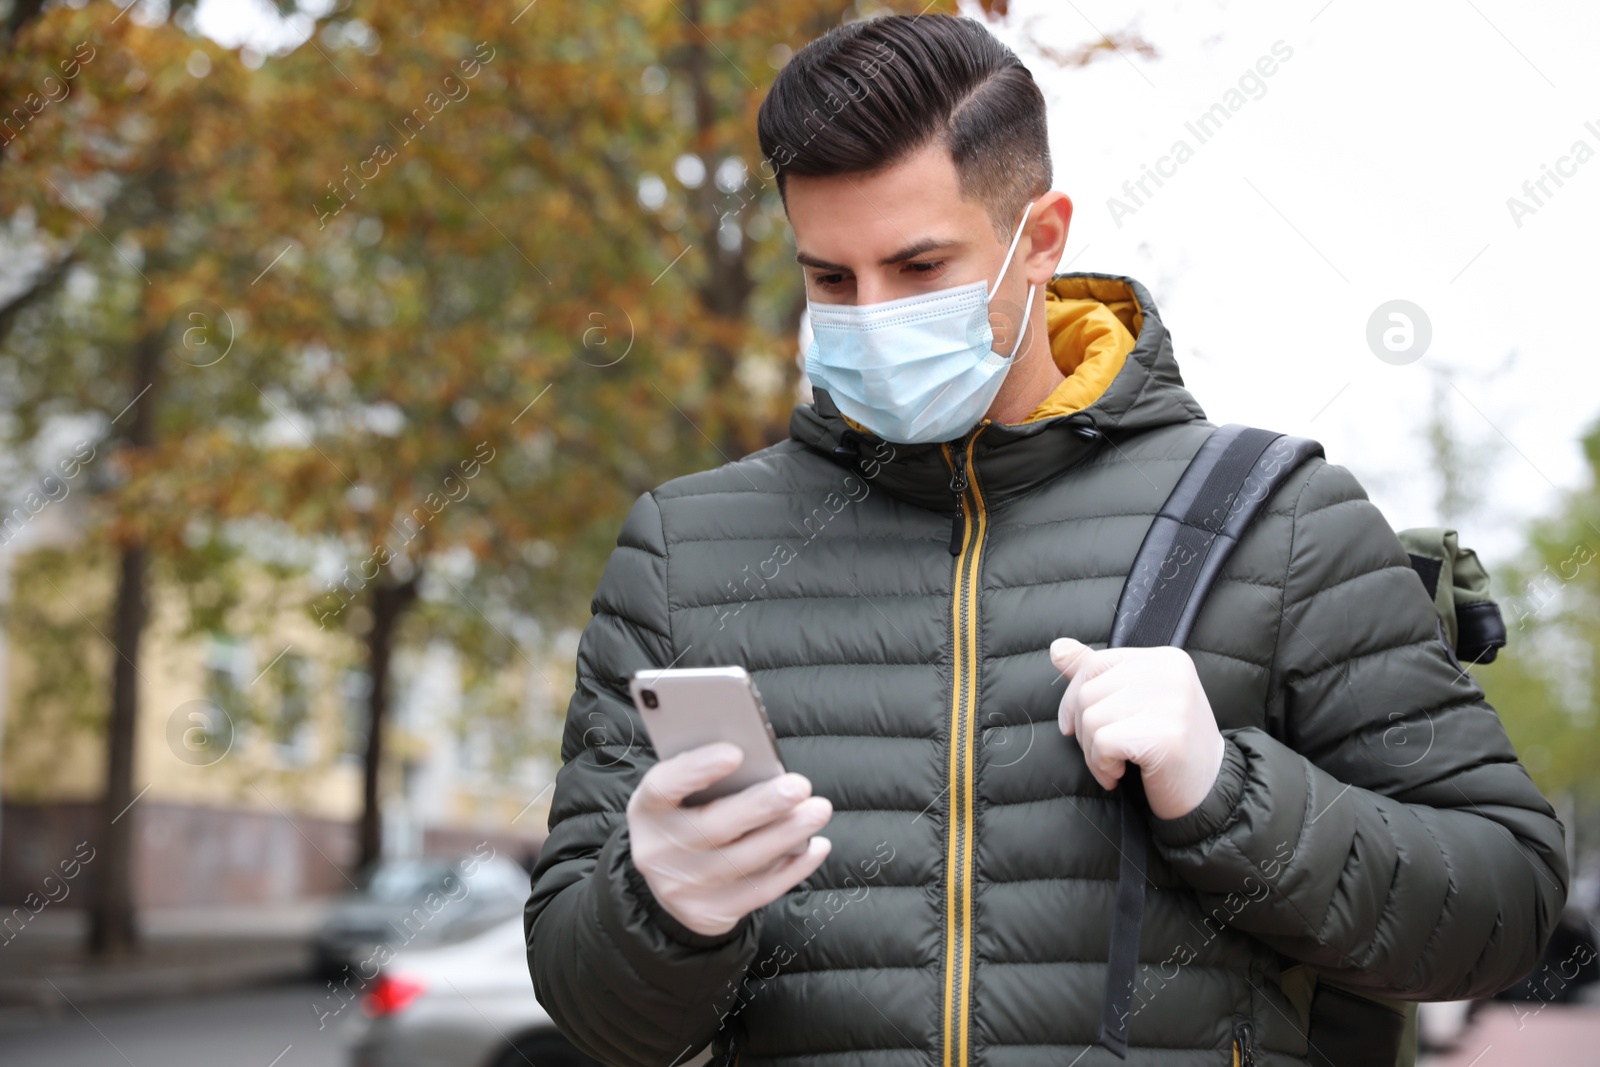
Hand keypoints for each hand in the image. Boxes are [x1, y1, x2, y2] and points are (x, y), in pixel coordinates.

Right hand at [626, 741, 832, 937]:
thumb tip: (763, 766)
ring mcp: (682, 888)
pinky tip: (816, 845)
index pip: (663, 786)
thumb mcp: (681, 795)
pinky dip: (793, 868)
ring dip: (787, 835)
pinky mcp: (709, 913)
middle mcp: (657, 851)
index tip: (735, 753)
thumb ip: (710, 778)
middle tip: (799, 785)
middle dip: (761, 805)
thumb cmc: (686, 817)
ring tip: (818, 810)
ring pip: (742, 862)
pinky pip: (759, 891)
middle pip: (713, 827)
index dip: (697, 769)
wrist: (669, 883)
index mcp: (647, 809)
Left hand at [1049, 638, 1225, 820]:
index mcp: (1164, 658)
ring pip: (1092, 719)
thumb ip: (1098, 673)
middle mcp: (1170, 672)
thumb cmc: (1170, 746)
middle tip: (1106, 754)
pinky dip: (1102, 765)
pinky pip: (1103, 743)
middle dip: (1085, 731)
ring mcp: (1171, 701)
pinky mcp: (1166, 734)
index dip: (1073, 698)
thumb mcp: (1135, 701)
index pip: (1096, 663)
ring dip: (1093, 753)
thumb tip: (1057, 648)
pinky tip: (1120, 774)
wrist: (1212, 790)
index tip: (1073, 727)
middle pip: (1089, 693)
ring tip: (1117, 765)